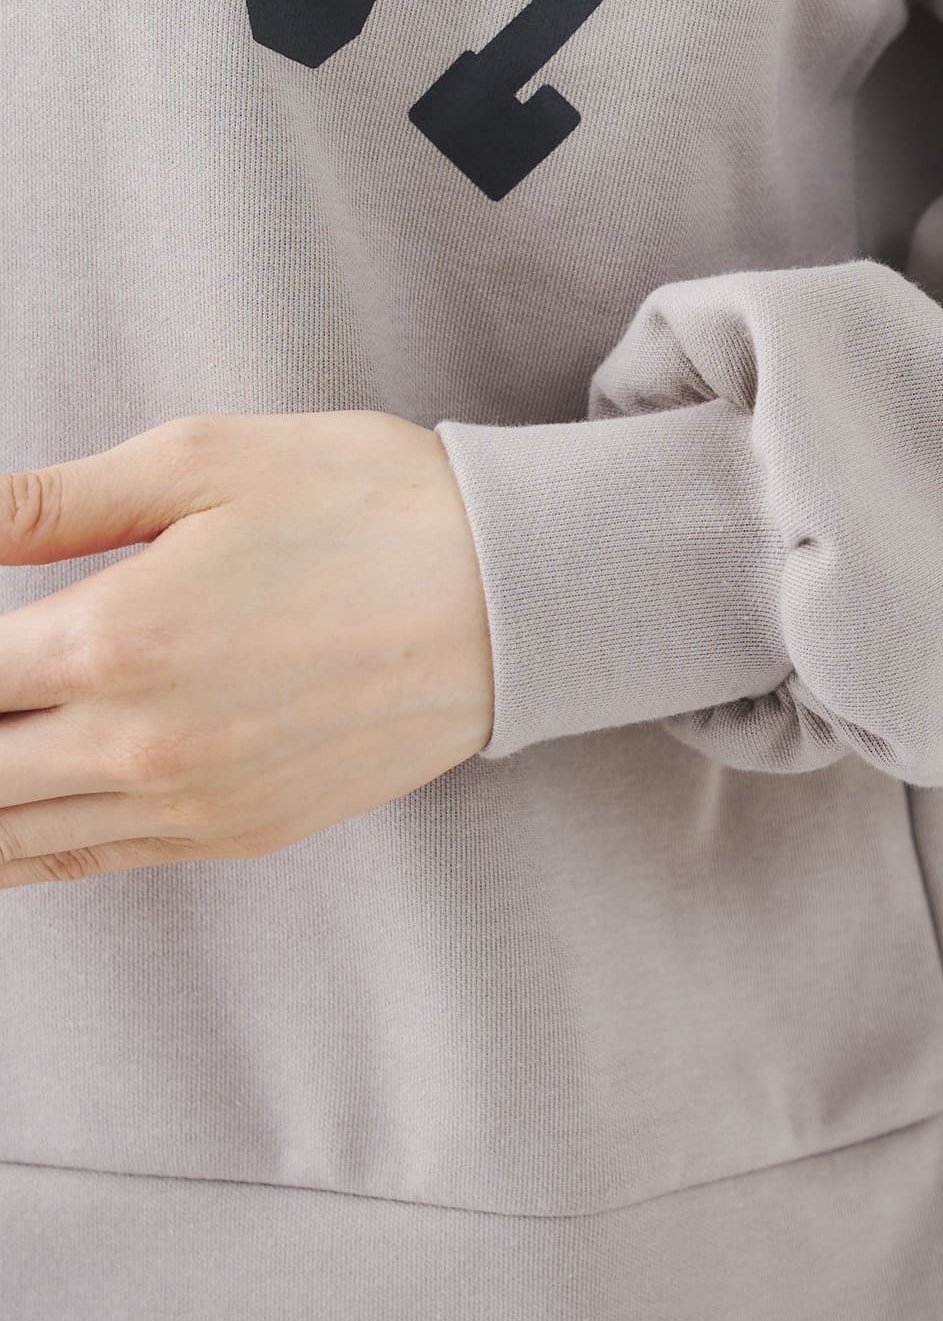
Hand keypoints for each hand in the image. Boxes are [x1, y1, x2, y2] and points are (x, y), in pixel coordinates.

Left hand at [0, 412, 494, 889]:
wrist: (515, 595)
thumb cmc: (369, 507)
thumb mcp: (202, 459)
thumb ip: (49, 500)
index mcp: (115, 638)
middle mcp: (140, 744)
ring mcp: (194, 804)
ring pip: (11, 836)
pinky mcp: (243, 831)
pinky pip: (92, 861)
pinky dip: (25, 846)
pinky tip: (11, 815)